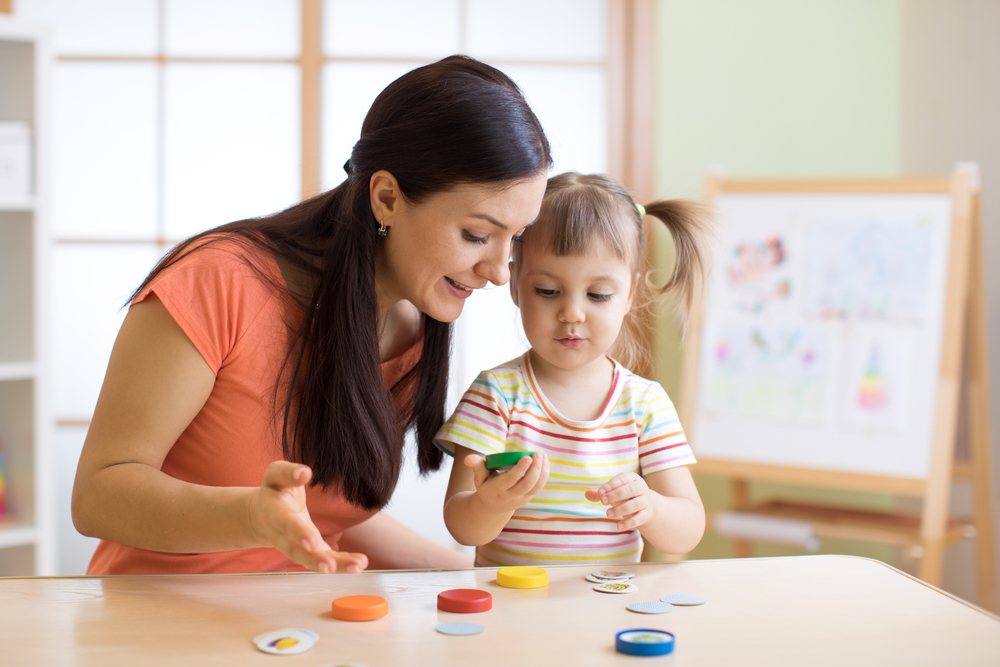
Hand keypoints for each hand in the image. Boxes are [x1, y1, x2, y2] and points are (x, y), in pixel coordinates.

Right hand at [247, 461, 368, 573]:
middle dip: (313, 558)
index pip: (285, 522)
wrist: (262, 514)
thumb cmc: (275, 489)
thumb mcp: (276, 475)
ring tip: (356, 566)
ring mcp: (295, 546)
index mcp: (273, 512)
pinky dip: (340, 563)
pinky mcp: (309, 551)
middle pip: (295, 550)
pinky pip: (324, 559)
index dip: (297, 532)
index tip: (312, 541)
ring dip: (333, 565)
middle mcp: (282, 535)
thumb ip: (288, 473)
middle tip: (329, 566)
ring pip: (311, 560)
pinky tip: (357, 564)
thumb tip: (305, 472)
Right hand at [464, 452, 548, 513]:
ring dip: (541, 471)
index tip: (527, 457)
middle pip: (526, 484)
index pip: (510, 480)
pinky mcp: (528, 498)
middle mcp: (510, 496)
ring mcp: (520, 499)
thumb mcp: (479, 477)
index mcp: (496, 490)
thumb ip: (476, 466)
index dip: (520, 469)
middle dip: (534, 469)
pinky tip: (544, 462)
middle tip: (538, 454)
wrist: (492, 508)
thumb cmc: (486, 486)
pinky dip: (543, 475)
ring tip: (542, 456)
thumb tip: (468, 458)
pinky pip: (538, 487)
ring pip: (535, 487)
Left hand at [585, 472, 651, 530]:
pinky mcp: (647, 514)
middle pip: (630, 490)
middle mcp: (640, 488)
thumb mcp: (613, 492)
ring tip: (608, 514)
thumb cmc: (624, 495)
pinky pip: (640, 518)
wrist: (645, 505)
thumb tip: (587, 494)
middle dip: (616, 495)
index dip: (611, 485)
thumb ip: (600, 493)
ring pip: (636, 504)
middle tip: (603, 502)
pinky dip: (629, 523)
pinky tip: (619, 526)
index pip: (622, 479)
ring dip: (621, 509)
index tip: (600, 492)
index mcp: (631, 478)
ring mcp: (645, 501)